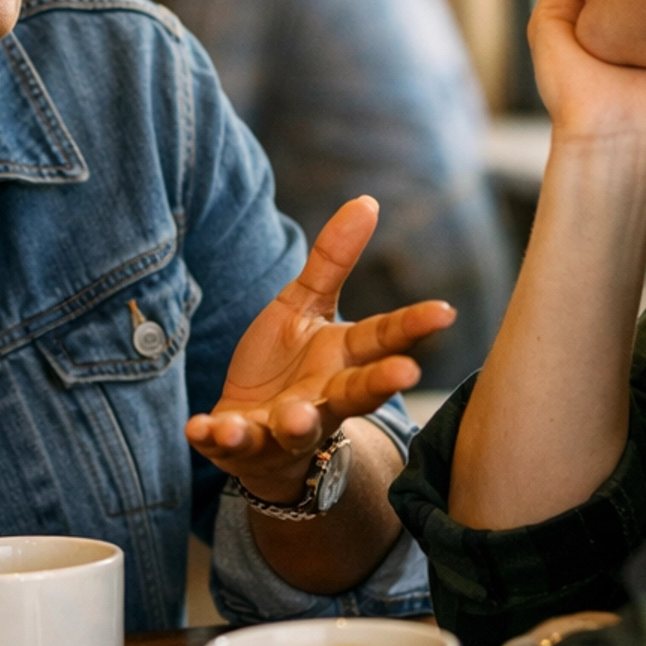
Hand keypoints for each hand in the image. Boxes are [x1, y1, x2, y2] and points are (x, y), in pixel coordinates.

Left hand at [185, 197, 454, 503]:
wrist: (250, 433)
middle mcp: (323, 399)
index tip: (445, 311)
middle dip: (379, 385)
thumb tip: (367, 201)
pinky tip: (199, 428)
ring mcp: (284, 428)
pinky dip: (217, 437)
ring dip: (296, 423)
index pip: (383, 338)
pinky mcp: (242, 445)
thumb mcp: (304, 307)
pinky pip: (231, 444)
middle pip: (356, 394)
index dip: (414, 325)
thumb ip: (332, 261)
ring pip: (297, 428)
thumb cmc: (288, 365)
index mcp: (342, 359)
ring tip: (295, 417)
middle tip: (406, 374)